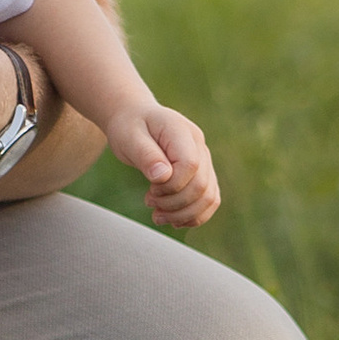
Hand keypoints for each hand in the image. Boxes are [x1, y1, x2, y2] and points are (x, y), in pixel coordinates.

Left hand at [101, 95, 219, 229]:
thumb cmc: (129, 126)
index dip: (172, 185)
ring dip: (184, 214)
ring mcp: (204, 159)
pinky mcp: (203, 173)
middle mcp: (199, 145)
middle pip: (201, 185)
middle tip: (149, 202)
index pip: (190, 165)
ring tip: (158, 216)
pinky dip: (194, 215)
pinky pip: (209, 199)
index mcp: (181, 131)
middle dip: (174, 204)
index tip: (150, 188)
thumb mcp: (129, 137)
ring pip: (209, 196)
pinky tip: (174, 220)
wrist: (135, 119)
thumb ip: (146, 155)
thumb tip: (163, 177)